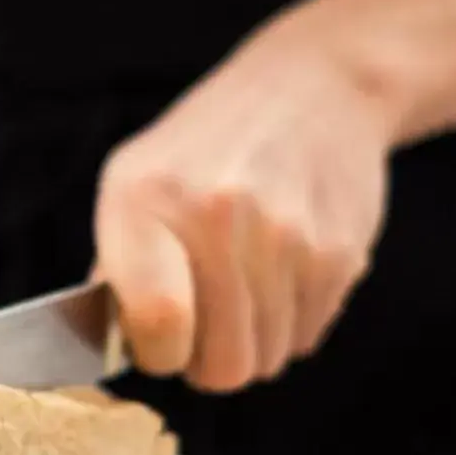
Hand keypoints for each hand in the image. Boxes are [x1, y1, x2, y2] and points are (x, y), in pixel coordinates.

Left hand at [95, 12, 399, 391]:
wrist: (315, 87)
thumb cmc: (210, 146)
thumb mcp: (136, 178)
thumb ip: (117, 264)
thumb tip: (117, 346)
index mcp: (147, 198)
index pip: (158, 321)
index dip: (159, 353)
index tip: (160, 339)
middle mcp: (218, 215)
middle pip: (222, 367)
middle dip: (208, 361)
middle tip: (205, 321)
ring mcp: (286, 236)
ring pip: (268, 361)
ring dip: (253, 342)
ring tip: (245, 287)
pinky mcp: (338, 254)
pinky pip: (307, 337)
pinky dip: (291, 321)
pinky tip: (283, 270)